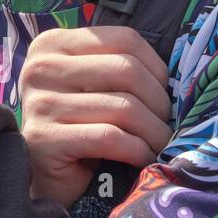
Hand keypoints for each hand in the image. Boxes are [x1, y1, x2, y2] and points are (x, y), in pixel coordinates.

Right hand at [20, 25, 171, 208]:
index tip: (162, 97)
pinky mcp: (44, 139)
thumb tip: (177, 73)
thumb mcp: (95, 86)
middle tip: (164, 127)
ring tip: (158, 145)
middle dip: (158, 103)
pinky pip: (110, 138)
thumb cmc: (80, 128)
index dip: (157, 70)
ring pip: (123, 107)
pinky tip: (142, 160)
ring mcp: (40, 103)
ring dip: (153, 132)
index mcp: (53, 44)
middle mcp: (41, 67)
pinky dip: (137, 151)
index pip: (124, 40)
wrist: (48, 177)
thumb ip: (119, 68)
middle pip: (126, 70)